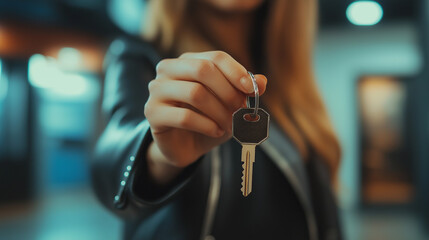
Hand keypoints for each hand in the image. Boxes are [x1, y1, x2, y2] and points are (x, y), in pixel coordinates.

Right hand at [144, 51, 266, 183]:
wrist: (185, 147)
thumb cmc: (208, 120)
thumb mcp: (230, 105)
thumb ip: (244, 91)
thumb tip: (262, 81)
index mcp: (188, 61)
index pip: (215, 57)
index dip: (236, 72)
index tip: (252, 90)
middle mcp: (168, 70)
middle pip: (203, 69)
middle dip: (228, 92)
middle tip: (242, 111)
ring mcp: (157, 90)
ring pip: (195, 93)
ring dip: (220, 112)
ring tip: (231, 126)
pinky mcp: (152, 112)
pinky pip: (184, 117)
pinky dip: (207, 126)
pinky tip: (216, 133)